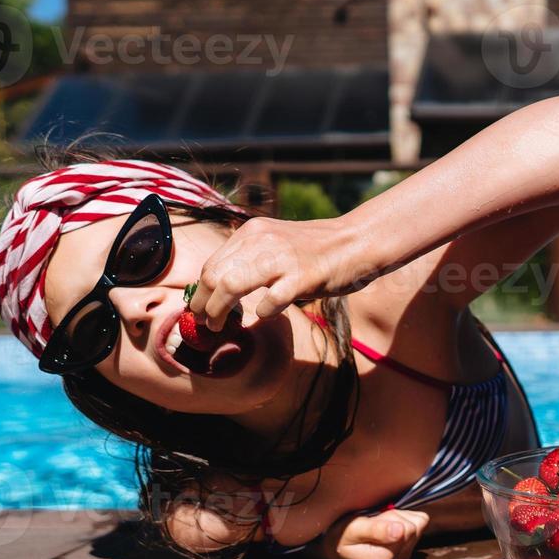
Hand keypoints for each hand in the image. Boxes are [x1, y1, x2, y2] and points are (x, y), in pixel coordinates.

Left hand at [186, 216, 371, 331]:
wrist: (357, 241)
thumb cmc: (317, 249)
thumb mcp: (276, 242)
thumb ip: (251, 257)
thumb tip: (221, 287)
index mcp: (253, 232)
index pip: (211, 264)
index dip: (201, 291)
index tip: (201, 309)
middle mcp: (262, 241)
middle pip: (214, 276)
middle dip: (203, 305)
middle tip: (205, 323)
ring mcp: (282, 259)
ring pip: (230, 286)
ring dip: (219, 312)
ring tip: (219, 326)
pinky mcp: (302, 278)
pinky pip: (269, 301)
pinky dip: (262, 312)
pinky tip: (265, 314)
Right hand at [309, 508, 429, 558]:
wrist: (335, 546)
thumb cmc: (341, 536)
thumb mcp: (354, 529)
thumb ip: (376, 530)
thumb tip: (401, 531)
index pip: (409, 528)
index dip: (391, 517)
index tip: (373, 521)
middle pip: (415, 526)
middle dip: (396, 518)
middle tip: (375, 523)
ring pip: (418, 526)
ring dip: (400, 519)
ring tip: (378, 527)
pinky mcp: (407, 553)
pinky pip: (418, 527)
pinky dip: (405, 521)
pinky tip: (388, 529)